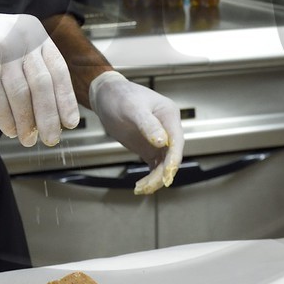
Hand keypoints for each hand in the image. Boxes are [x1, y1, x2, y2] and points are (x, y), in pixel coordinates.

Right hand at [0, 6, 78, 145]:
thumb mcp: (10, 42)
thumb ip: (30, 65)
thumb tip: (51, 107)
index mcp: (33, 31)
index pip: (58, 69)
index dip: (65, 99)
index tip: (69, 121)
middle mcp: (20, 36)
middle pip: (42, 84)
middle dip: (49, 116)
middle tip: (51, 137)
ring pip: (21, 94)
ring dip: (27, 122)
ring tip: (27, 138)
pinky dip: (6, 118)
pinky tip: (10, 129)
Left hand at [89, 71, 183, 194]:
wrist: (106, 96)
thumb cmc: (120, 96)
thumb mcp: (132, 108)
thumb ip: (147, 124)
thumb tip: (162, 142)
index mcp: (169, 115)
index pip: (177, 140)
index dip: (174, 159)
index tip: (167, 174)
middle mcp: (168, 128)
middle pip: (172, 156)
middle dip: (163, 173)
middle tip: (148, 185)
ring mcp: (159, 140)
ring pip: (164, 164)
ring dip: (156, 178)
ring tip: (141, 188)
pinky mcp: (149, 148)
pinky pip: (155, 166)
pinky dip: (151, 177)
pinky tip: (142, 185)